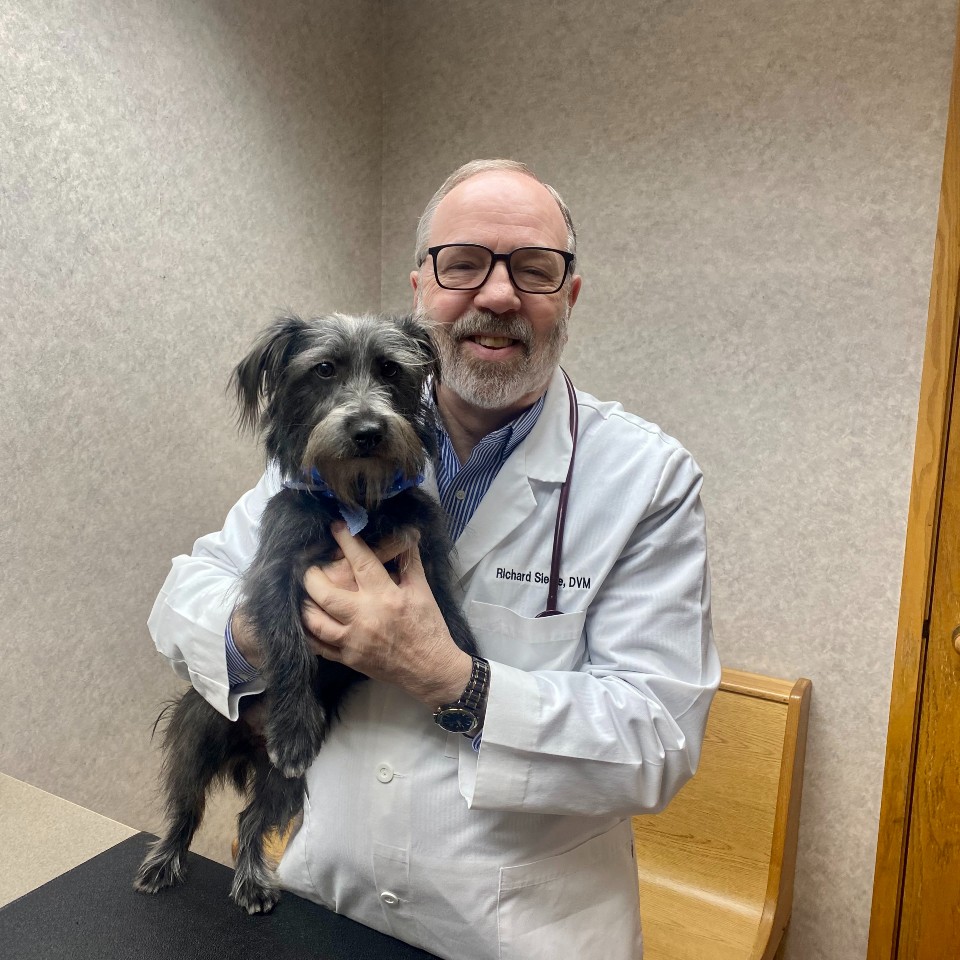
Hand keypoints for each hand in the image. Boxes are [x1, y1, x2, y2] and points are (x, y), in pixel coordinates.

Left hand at [301, 522, 471, 706]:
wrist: (432, 669)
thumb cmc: (429, 627)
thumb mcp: (423, 590)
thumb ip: (409, 561)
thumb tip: (406, 533)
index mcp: (386, 597)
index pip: (360, 562)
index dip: (346, 541)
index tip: (335, 526)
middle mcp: (365, 617)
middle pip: (324, 593)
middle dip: (312, 575)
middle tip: (309, 566)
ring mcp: (353, 641)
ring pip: (315, 620)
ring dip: (306, 604)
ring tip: (305, 592)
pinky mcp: (348, 659)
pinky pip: (318, 646)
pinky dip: (308, 632)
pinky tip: (307, 620)